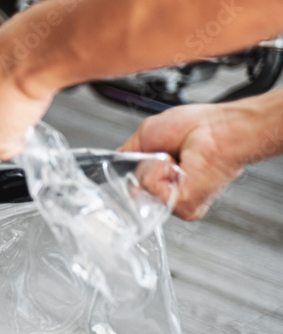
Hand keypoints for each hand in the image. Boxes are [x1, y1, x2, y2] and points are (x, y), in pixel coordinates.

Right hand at [119, 104, 245, 220]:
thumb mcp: (146, 135)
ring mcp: (175, 202)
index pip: (132, 186)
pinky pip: (152, 189)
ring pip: (140, 191)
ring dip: (152, 167)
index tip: (145, 159)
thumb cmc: (196, 127)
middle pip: (131, 190)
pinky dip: (160, 171)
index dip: (132, 172)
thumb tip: (115, 165)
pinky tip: (178, 166)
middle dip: (142, 167)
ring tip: (173, 159)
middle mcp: (169, 193)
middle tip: (165, 155)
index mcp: (162, 179)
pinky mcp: (182, 206)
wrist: (218, 128)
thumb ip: (127, 155)